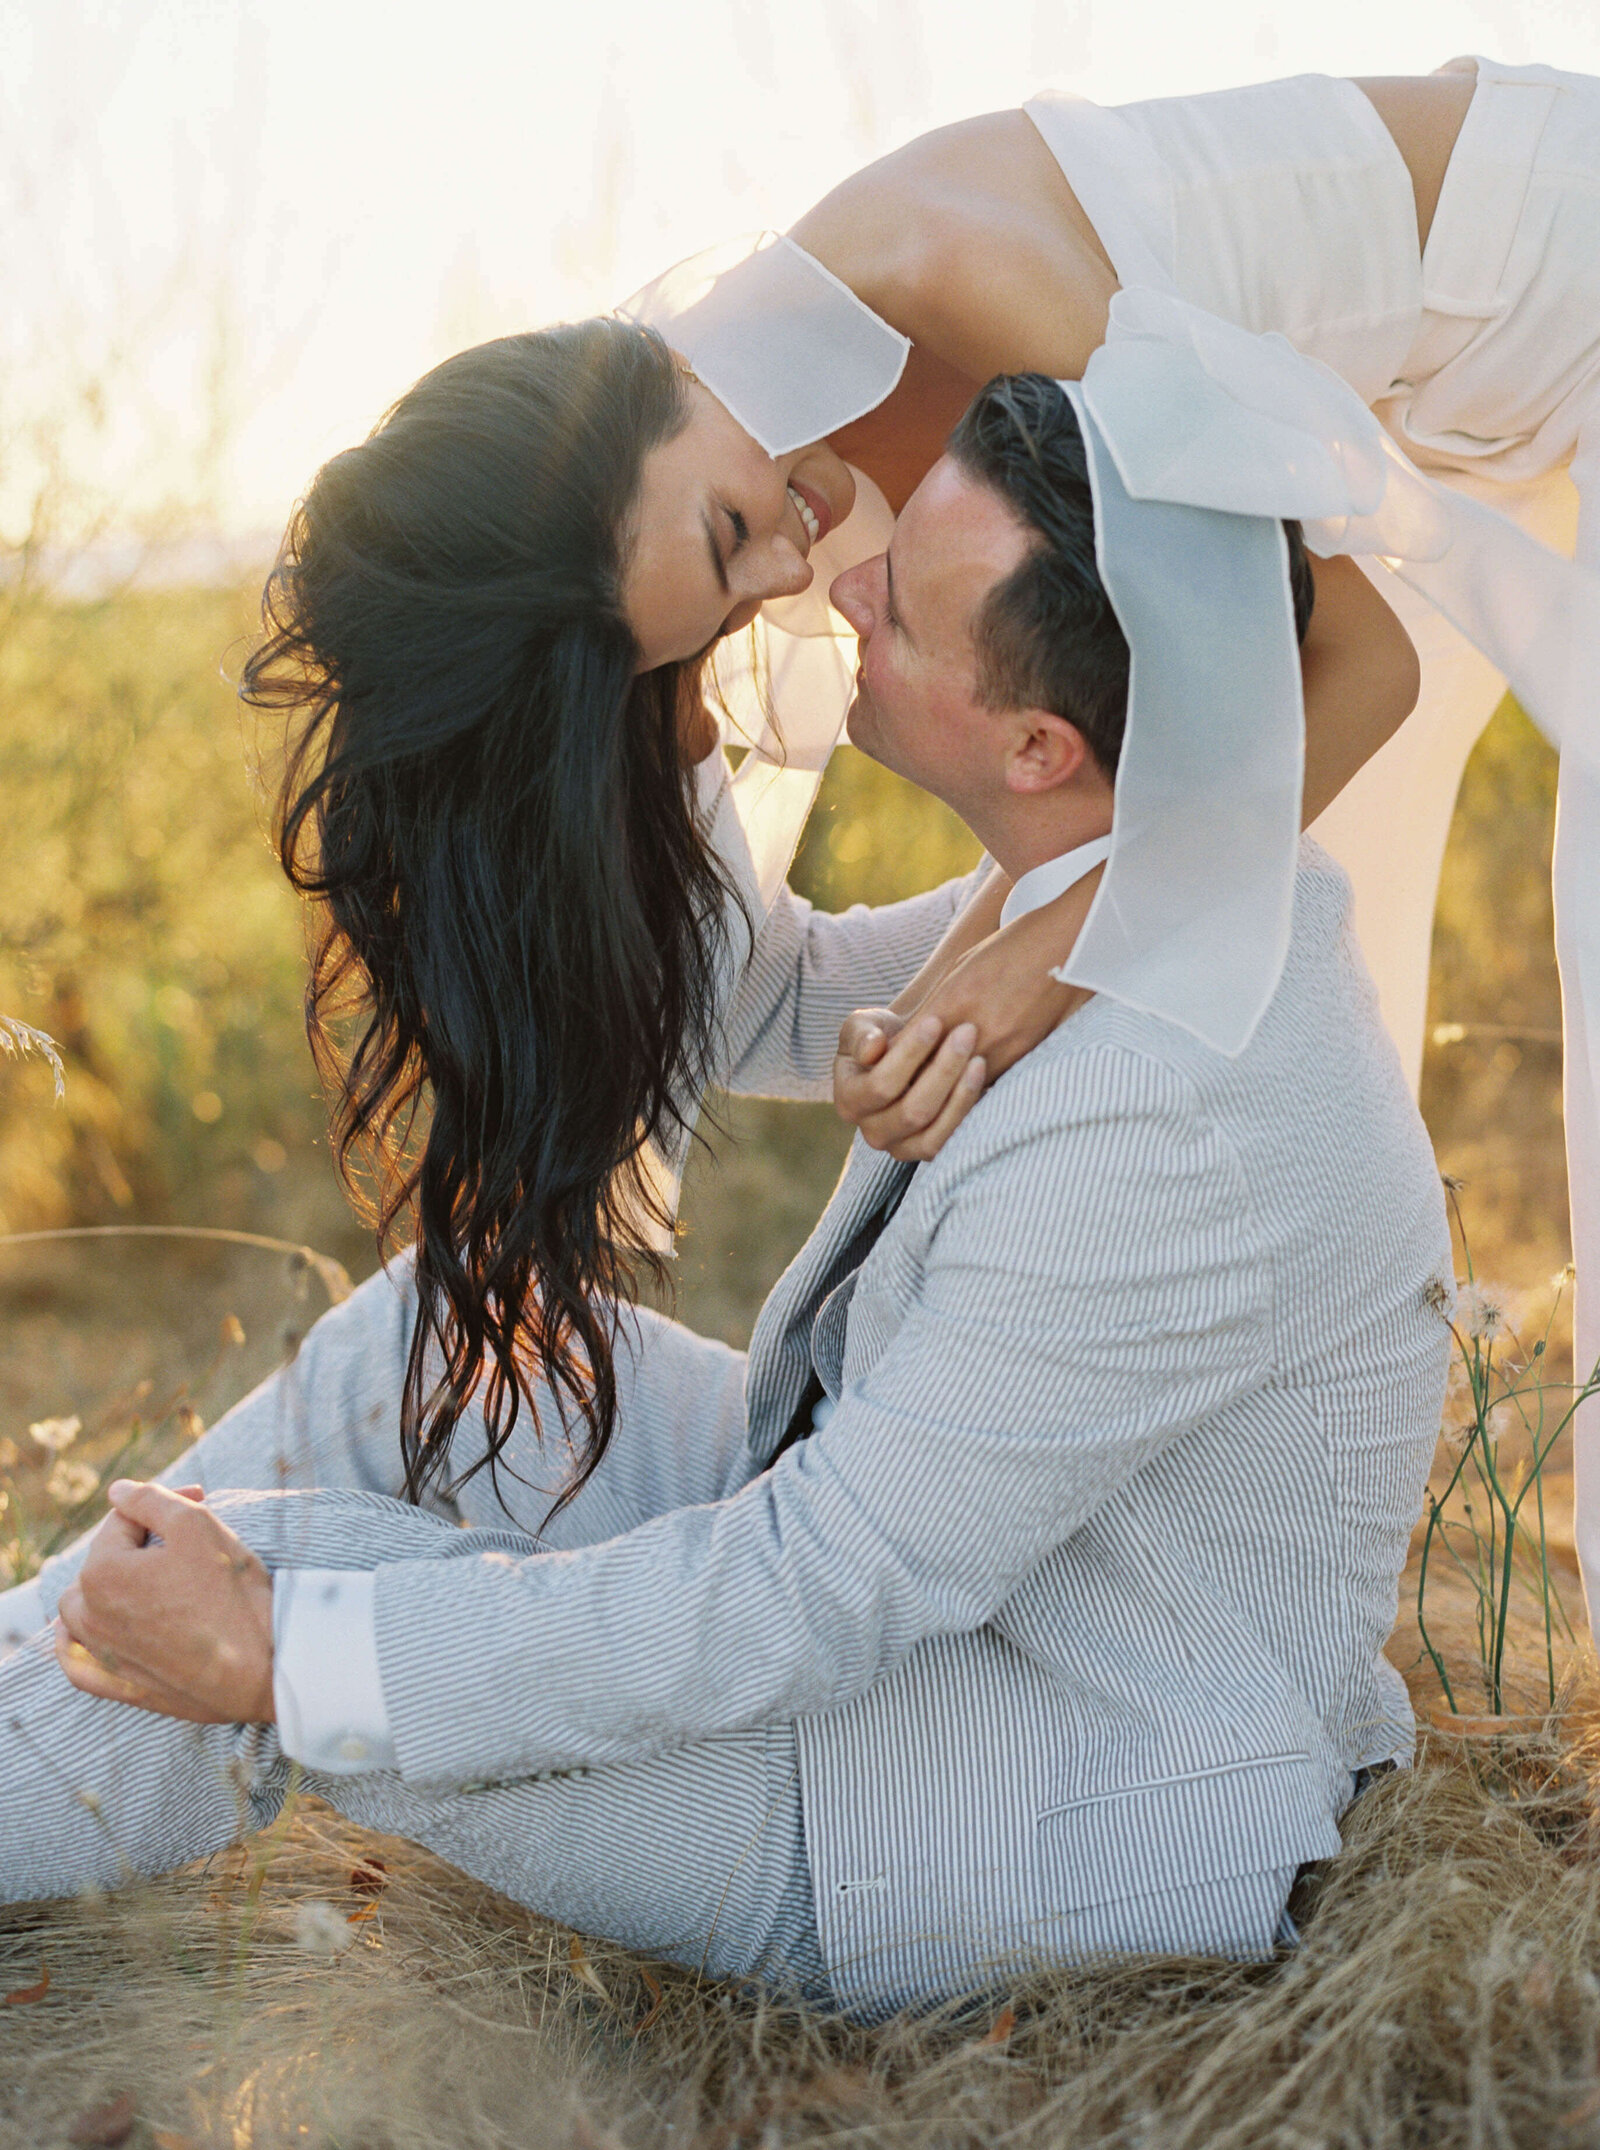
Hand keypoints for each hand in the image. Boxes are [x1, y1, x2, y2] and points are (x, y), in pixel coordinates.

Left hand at [55, 1481, 275, 1724]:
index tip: (202, 1500)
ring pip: (79, 1611)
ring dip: (101, 1589)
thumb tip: (117, 1490)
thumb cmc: (232, 1594)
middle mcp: (90, 1616)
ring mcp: (102, 1657)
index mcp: (101, 1573)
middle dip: (134, 1544)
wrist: (263, 1668)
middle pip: (100, 1562)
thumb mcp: (198, 1526)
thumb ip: (151, 1500)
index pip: (122, 1520)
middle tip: (182, 1541)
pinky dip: (76, 1646)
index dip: (164, 1503)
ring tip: (140, 1580)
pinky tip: (84, 1635)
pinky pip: (78, 1665)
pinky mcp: (119, 1687)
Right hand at [834, 1007, 986, 1160]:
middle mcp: (872, 1133)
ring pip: (933, 1130)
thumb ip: (861, 1034)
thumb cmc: (881, 1038)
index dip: (909, 1054)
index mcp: (848, 1102)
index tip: (935, 1021)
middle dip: (943, 1070)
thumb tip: (872, 1049)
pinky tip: (982, 1077)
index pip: (880, 1085)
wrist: (906, 1059)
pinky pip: (951, 1140)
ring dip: (961, 1093)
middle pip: (912, 1111)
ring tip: (979, 1057)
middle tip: (967, 1032)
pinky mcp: (928, 1151)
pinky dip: (968, 1108)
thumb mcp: (863, 1026)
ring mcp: (901, 1148)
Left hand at [905, 873, 1098, 1078]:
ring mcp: (1005, 1045)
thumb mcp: (963, 968)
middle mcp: (977, 1027)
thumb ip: (938, 1005)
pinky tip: (972, 1084)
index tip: (886, 1068)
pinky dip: (979, 1085)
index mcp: (954, 999)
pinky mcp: (1027, 1055)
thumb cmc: (1012, 948)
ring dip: (947, 1089)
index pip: (909, 1046)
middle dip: (914, 1081)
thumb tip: (915, 1037)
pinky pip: (994, 1082)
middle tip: (902, 1092)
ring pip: (962, 1086)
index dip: (894, 1061)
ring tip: (935, 1094)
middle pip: (932, 1073)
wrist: (1068, 942)